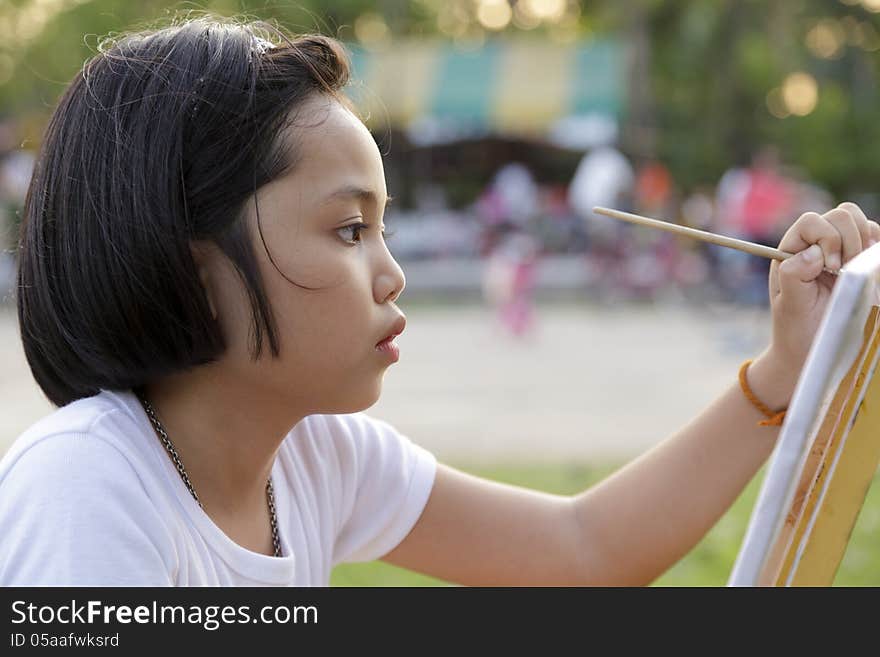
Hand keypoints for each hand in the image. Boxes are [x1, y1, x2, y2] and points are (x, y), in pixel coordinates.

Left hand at [758, 203, 879, 400]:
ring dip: (863, 241)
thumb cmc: (797, 329)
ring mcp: (838, 249)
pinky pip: (874, 237)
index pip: (812, 221)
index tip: (830, 268)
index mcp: (791, 250)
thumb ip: (794, 275)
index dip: (827, 238)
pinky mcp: (858, 259)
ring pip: (859, 221)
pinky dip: (875, 247)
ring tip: (854, 271)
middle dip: (849, 239)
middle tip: (844, 271)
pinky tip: (866, 271)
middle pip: (841, 215)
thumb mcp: (791, 306)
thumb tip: (812, 252)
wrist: (812, 348)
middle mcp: (814, 244)